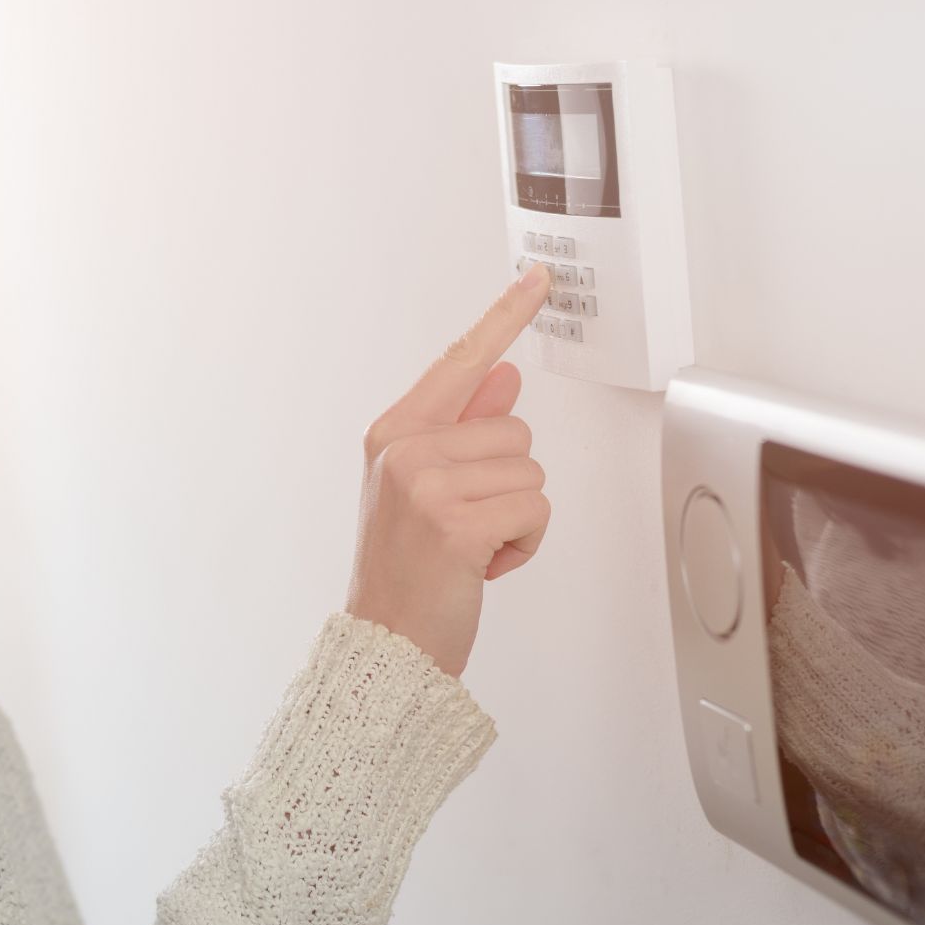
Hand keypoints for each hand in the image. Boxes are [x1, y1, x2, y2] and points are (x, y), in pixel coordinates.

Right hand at [343, 262, 552, 678]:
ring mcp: (425, 482)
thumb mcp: (426, 490)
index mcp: (395, 432)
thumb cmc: (407, 572)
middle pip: (514, 429)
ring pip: (530, 473)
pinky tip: (485, 567)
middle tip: (467, 526)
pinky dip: (524, 546)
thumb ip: (462, 430)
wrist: (386, 646)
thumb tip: (504, 378)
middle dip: (509, 484)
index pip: (460, 360)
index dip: (504, 316)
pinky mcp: (454, 521)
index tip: (538, 279)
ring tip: (473, 549)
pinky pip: (535, 511)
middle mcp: (405, 448)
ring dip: (517, 519)